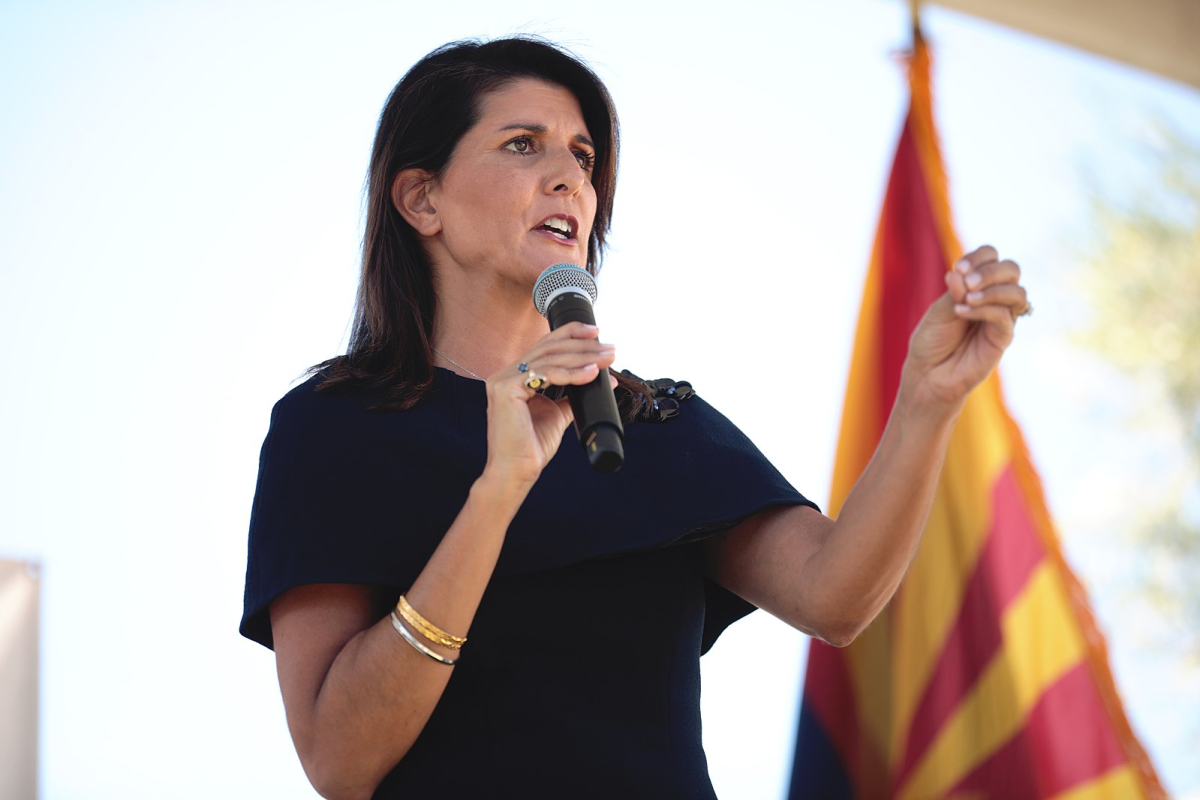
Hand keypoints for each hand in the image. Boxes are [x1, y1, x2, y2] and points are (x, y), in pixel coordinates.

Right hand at [483, 322, 617, 486]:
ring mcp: (503, 380)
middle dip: (582, 345)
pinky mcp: (506, 389)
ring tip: (606, 359)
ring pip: (550, 358)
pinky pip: (547, 375)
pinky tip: (591, 373)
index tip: (596, 334)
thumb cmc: (530, 447)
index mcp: (514, 377)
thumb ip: (570, 396)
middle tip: (609, 348)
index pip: (544, 346)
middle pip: (549, 348)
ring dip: (583, 357)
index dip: (570, 334)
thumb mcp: (556, 414)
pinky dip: (573, 373)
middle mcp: (505, 374)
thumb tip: (597, 378)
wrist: (516, 471)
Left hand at [903, 245, 1028, 411]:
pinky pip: (1005, 317)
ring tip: (967, 298)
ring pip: (1018, 292)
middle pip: (1012, 269)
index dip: (979, 257)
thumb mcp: (938, 311)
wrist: (929, 374)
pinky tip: (963, 312)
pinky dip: (985, 309)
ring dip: (993, 289)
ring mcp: (1002, 318)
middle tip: (967, 282)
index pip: (992, 257)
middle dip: (990, 270)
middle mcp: (995, 299)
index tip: (958, 267)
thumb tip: (959, 273)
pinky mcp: (1003, 338)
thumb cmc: (932, 342)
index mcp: (978, 286)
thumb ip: (953, 293)